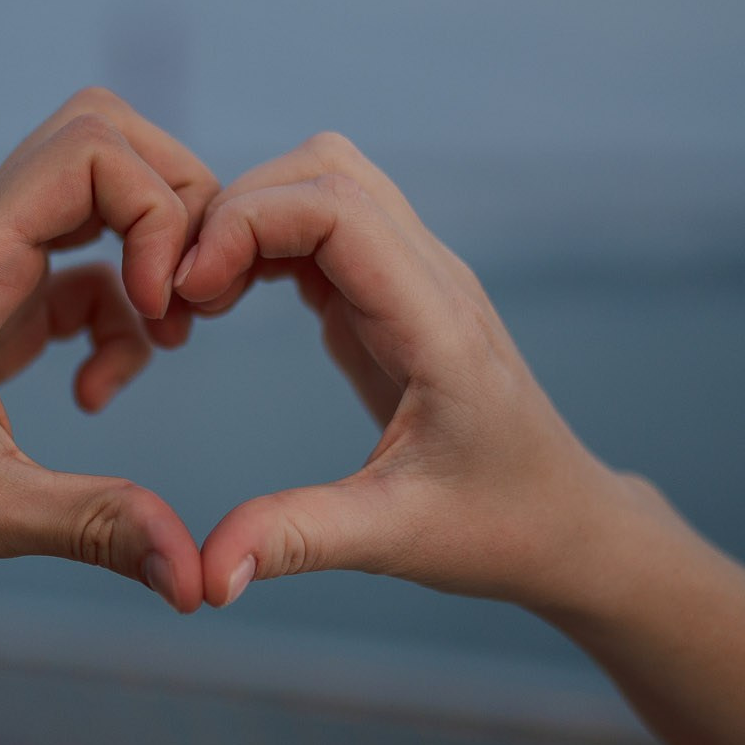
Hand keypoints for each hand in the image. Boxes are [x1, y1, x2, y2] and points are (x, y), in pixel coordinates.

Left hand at [0, 89, 220, 642]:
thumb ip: (96, 525)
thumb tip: (198, 578)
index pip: (91, 152)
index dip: (157, 213)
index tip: (165, 307)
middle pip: (100, 143)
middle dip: (171, 206)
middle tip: (190, 296)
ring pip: (93, 201)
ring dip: (146, 263)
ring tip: (161, 345)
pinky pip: (74, 272)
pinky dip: (111, 314)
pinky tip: (94, 391)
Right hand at [174, 132, 637, 610]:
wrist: (567, 522)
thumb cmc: (499, 527)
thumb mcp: (395, 540)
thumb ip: (296, 540)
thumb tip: (203, 575)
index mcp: (439, 325)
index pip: (339, 207)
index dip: (247, 224)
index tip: (187, 293)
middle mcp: (432, 279)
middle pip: (324, 169)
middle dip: (234, 210)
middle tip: (178, 296)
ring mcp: (415, 278)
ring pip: (323, 182)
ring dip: (247, 218)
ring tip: (196, 299)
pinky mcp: (391, 295)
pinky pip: (321, 228)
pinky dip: (262, 243)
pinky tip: (224, 304)